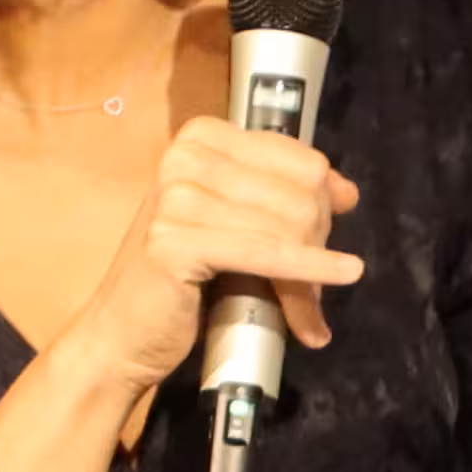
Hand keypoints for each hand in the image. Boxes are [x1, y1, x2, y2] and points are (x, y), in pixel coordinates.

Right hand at [68, 118, 363, 388]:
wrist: (123, 333)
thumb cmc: (184, 280)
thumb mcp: (238, 227)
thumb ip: (286, 201)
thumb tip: (348, 191)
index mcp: (201, 138)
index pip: (300, 159)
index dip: (323, 197)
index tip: (330, 224)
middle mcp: (184, 157)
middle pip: (300, 192)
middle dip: (317, 239)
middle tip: (308, 281)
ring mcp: (176, 197)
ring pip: (289, 224)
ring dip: (311, 270)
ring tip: (305, 304)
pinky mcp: (176, 241)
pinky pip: (268, 253)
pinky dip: (310, 270)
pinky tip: (344, 274)